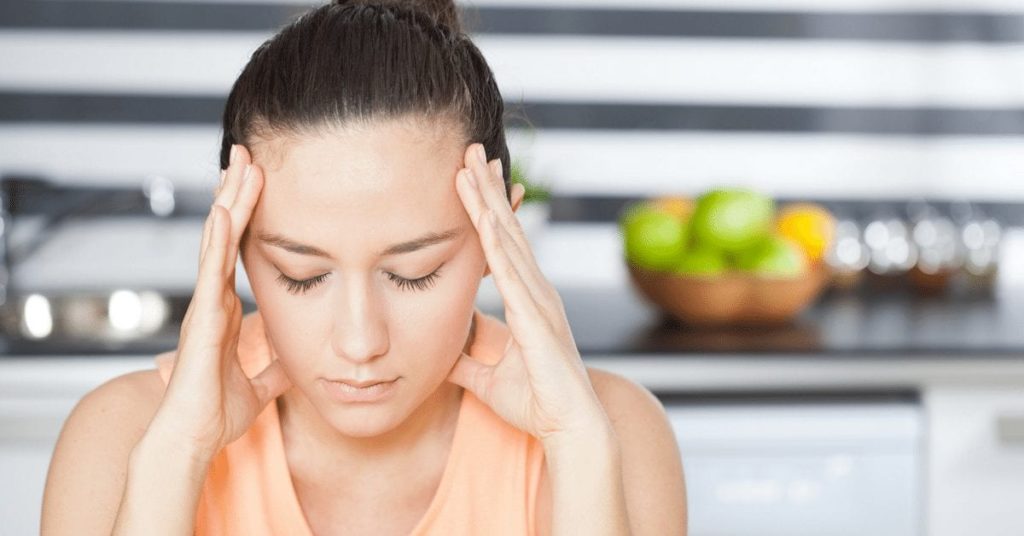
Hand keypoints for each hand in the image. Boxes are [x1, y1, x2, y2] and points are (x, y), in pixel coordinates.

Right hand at [148, 145, 291, 461]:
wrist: (193, 438)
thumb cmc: (215, 413)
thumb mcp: (259, 384)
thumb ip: (275, 367)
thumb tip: (298, 361)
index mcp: (225, 309)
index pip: (240, 250)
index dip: (248, 216)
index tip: (259, 182)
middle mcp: (213, 300)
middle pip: (227, 235)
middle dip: (237, 194)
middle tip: (248, 153)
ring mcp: (205, 305)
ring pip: (217, 243)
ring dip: (229, 203)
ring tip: (239, 165)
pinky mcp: (201, 320)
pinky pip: (210, 274)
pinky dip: (217, 243)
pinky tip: (224, 213)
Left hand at [446, 143, 610, 443]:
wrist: (568, 427)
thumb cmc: (536, 403)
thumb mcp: (486, 377)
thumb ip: (465, 358)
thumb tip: (440, 349)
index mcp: (526, 299)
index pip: (502, 244)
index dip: (486, 210)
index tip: (470, 178)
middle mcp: (535, 290)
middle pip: (506, 229)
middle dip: (487, 188)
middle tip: (470, 150)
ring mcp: (538, 299)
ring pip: (507, 239)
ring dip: (488, 201)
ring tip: (471, 165)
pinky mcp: (535, 316)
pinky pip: (511, 271)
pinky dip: (495, 240)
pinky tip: (482, 215)